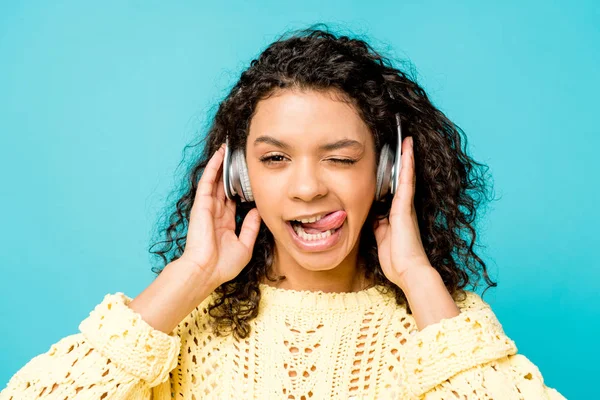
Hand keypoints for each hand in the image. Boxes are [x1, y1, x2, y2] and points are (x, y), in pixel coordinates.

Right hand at [179, 144, 261, 286]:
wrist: (205, 271)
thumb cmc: (222, 265)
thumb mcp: (244, 246)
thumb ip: (251, 227)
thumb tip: (257, 210)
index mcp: (225, 225)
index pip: (233, 202)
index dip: (240, 189)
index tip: (248, 178)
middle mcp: (216, 214)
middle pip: (224, 188)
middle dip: (230, 172)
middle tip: (238, 156)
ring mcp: (208, 208)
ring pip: (216, 181)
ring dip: (221, 164)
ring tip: (228, 148)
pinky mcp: (201, 204)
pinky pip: (208, 181)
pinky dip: (213, 167)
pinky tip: (219, 155)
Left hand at [373, 136, 432, 289]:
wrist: (408, 272)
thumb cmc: (396, 260)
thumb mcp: (381, 239)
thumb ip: (378, 225)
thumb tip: (372, 215)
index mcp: (396, 215)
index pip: (394, 189)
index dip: (393, 174)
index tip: (392, 160)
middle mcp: (403, 208)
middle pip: (402, 178)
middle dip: (402, 161)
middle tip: (403, 141)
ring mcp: (405, 207)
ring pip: (405, 176)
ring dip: (405, 157)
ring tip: (406, 139)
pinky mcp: (404, 207)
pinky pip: (406, 181)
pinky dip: (406, 166)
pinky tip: (406, 151)